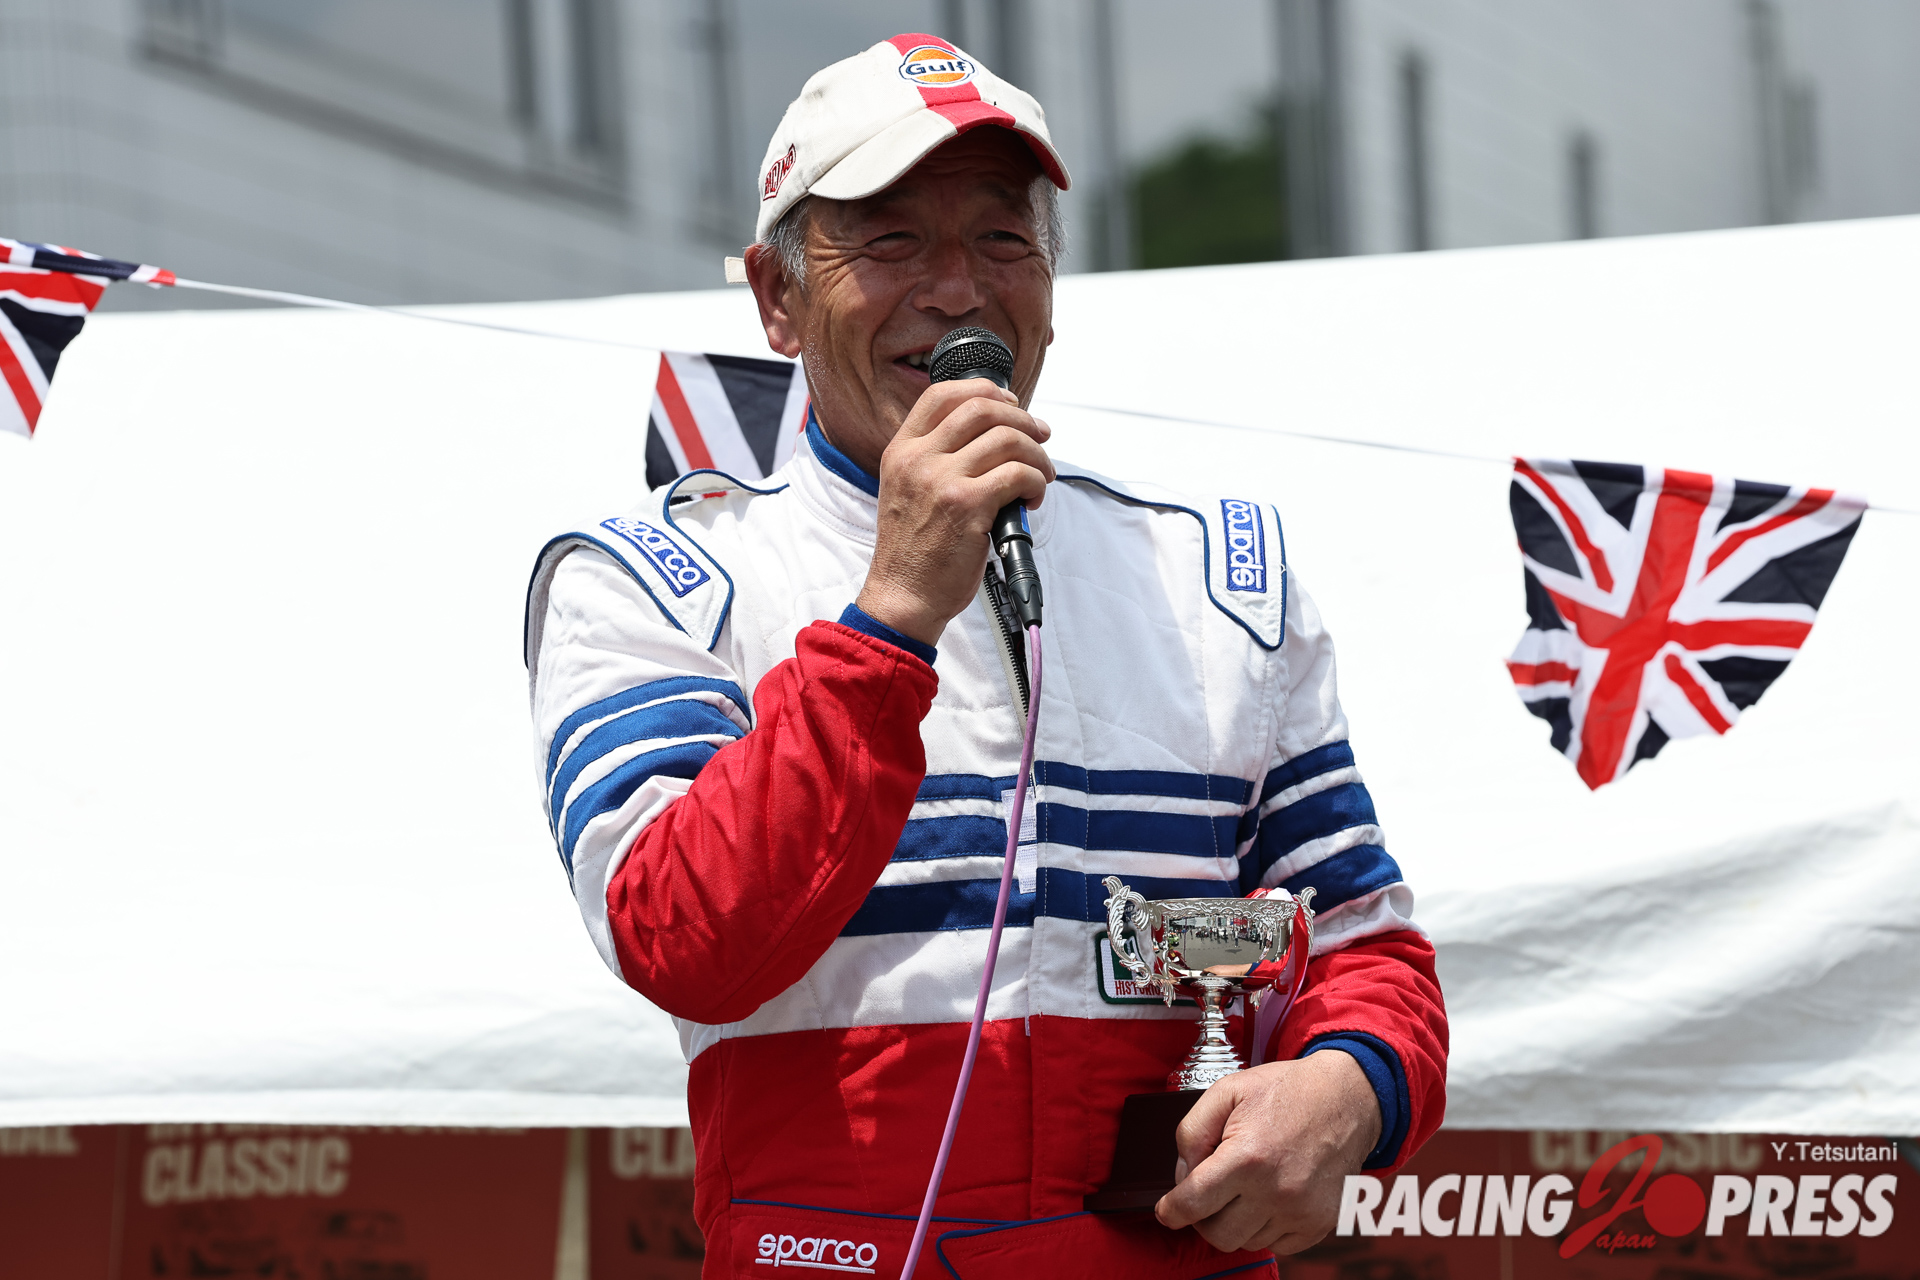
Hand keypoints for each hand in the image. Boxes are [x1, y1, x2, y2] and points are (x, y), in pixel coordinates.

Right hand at [853, 378, 1053, 645]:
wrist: (904, 596)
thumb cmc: (913, 550)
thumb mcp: (907, 489)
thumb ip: (935, 458)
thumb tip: (991, 433)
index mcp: (901, 450)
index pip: (942, 394)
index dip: (985, 389)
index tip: (1011, 403)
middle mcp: (918, 459)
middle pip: (982, 408)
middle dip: (1022, 418)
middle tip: (1040, 436)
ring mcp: (941, 480)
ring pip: (1007, 439)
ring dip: (1036, 454)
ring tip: (1041, 475)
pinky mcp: (967, 506)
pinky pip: (1018, 474)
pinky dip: (1036, 482)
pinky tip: (1033, 499)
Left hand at [1154, 1051, 1381, 1254]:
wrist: (1347, 1098)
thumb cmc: (1284, 1091)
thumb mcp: (1226, 1092)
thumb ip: (1192, 1132)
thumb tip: (1183, 1175)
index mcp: (1247, 1157)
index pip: (1193, 1204)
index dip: (1171, 1211)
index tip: (1167, 1211)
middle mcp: (1276, 1191)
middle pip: (1216, 1234)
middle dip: (1203, 1217)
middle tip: (1208, 1193)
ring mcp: (1301, 1212)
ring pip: (1246, 1242)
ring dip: (1235, 1221)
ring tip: (1244, 1187)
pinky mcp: (1320, 1224)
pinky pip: (1276, 1245)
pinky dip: (1264, 1228)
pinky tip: (1267, 1197)